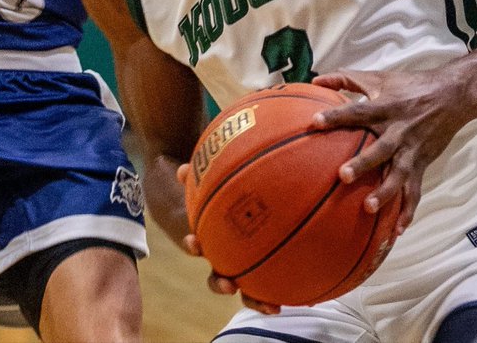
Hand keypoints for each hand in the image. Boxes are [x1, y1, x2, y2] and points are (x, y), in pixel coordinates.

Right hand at [174, 168, 283, 317]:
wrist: (248, 203)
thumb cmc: (227, 192)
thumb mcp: (216, 181)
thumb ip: (201, 174)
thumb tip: (182, 169)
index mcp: (212, 238)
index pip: (196, 244)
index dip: (192, 245)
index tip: (194, 240)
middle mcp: (226, 258)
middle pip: (218, 276)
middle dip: (221, 284)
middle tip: (229, 285)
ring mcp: (245, 268)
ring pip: (246, 290)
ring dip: (254, 300)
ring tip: (269, 306)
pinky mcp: (266, 272)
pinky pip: (271, 287)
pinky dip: (279, 295)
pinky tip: (295, 299)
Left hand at [311, 66, 475, 234]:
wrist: (453, 96)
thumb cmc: (412, 85)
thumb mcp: (379, 78)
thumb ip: (346, 79)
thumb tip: (315, 80)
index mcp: (385, 107)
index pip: (357, 112)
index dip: (336, 116)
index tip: (315, 122)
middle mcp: (398, 130)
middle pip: (379, 149)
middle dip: (363, 163)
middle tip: (343, 175)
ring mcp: (411, 150)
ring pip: (398, 174)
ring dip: (385, 192)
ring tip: (369, 208)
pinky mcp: (421, 164)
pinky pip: (414, 191)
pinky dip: (408, 211)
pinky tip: (397, 230)